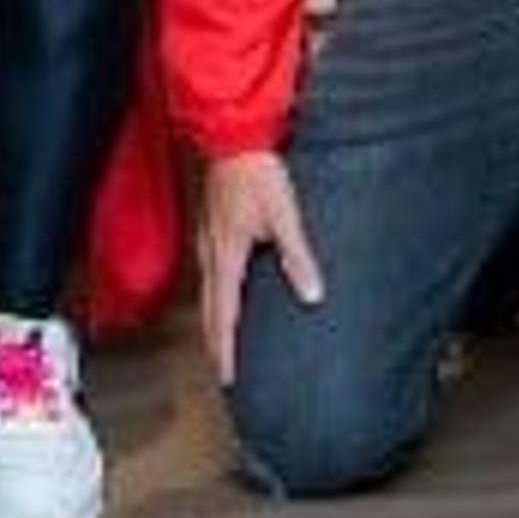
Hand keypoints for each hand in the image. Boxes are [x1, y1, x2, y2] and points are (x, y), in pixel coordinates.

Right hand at [198, 150, 323, 385]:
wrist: (231, 136)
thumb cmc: (256, 171)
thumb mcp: (283, 214)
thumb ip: (296, 256)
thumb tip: (312, 296)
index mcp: (226, 256)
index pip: (223, 316)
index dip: (225, 351)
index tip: (228, 380)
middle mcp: (210, 254)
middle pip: (208, 312)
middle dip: (215, 345)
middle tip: (223, 374)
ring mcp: (207, 242)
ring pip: (206, 295)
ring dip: (213, 323)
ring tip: (223, 344)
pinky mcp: (211, 230)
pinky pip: (208, 276)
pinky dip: (214, 299)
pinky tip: (226, 298)